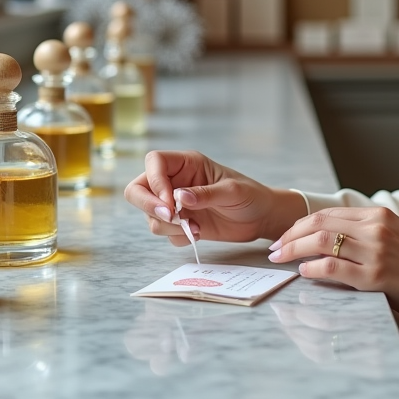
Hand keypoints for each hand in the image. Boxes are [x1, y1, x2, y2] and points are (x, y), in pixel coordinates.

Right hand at [124, 150, 306, 245]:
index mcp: (186, 164)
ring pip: (150, 215)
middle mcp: (175, 181)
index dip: (155, 181)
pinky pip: (165, 232)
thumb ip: (205, 194)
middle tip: (171, 217)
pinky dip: (178, 236)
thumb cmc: (250, 195)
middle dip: (149, 206)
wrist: (260, 218)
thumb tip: (178, 198)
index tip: (170, 201)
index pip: (154, 162)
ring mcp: (175, 203)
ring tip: (196, 228)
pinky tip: (199, 233)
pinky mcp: (180, 223)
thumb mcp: (232, 191)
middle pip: (138, 189)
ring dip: (169, 226)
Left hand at [266, 206, 398, 331]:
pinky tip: (303, 273)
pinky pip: (333, 268)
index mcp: (380, 216)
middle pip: (318, 224)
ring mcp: (376, 251)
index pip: (329, 213)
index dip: (301, 224)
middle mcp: (376, 228)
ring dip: (293, 250)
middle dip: (290, 235)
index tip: (286, 236)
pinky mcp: (376, 277)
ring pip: (320, 242)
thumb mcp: (398, 239)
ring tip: (280, 259)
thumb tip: (332, 244)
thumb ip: (369, 236)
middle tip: (274, 248)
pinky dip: (312, 269)